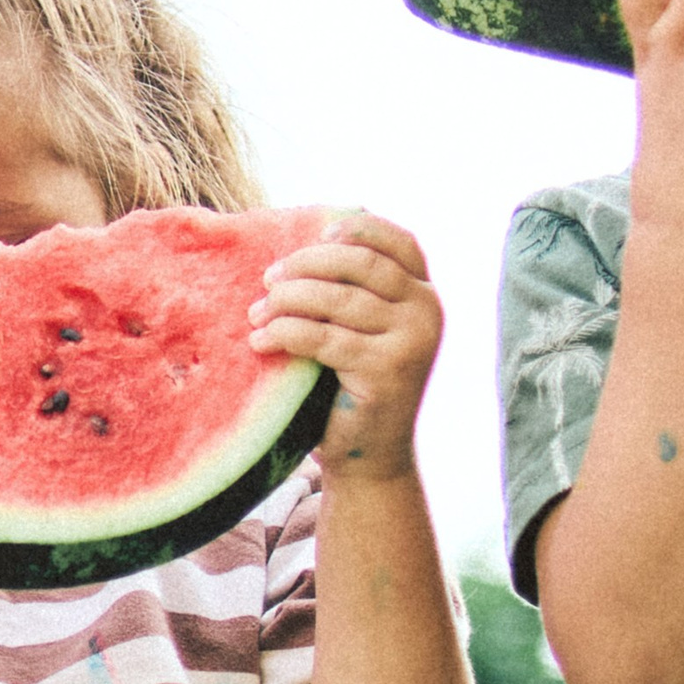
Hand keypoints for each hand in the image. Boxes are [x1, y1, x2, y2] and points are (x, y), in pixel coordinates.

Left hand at [250, 212, 441, 486]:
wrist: (370, 456)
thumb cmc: (352, 385)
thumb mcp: (360, 328)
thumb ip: (349, 289)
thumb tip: (297, 243)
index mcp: (424, 294)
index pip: (397, 241)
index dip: (355, 227)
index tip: (315, 234)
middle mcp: (428, 312)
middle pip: (361, 263)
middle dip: (306, 263)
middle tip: (268, 279)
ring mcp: (412, 342)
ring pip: (339, 299)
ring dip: (287, 300)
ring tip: (256, 313)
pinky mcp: (387, 371)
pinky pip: (325, 338)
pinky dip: (285, 333)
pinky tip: (260, 341)